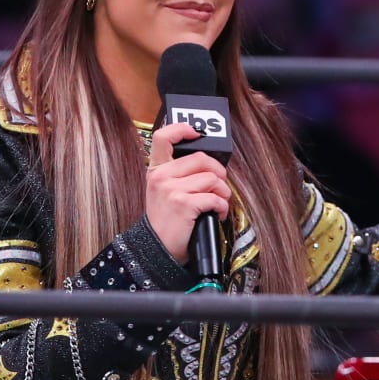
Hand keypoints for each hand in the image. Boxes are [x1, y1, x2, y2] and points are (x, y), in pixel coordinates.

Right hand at [146, 124, 232, 265]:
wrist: (157, 250)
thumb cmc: (165, 222)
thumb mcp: (162, 192)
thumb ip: (177, 174)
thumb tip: (208, 164)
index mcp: (155, 170)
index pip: (163, 137)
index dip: (181, 129)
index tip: (196, 133)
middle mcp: (161, 176)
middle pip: (200, 158)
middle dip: (218, 172)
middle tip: (220, 184)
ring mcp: (171, 189)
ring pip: (211, 178)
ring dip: (223, 192)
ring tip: (219, 202)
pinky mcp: (184, 203)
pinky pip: (214, 197)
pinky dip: (222, 207)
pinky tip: (218, 214)